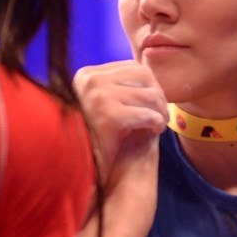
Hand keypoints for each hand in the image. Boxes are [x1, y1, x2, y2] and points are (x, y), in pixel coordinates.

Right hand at [76, 61, 166, 182]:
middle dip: (158, 95)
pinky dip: (156, 123)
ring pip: (150, 95)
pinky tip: (155, 132)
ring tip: (159, 125)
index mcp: (86, 75)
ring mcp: (98, 96)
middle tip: (161, 115)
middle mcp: (90, 80)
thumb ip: (118, 88)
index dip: (150, 86)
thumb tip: (149, 74)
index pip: (133, 68)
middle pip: (144, 76)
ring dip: (160, 111)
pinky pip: (147, 115)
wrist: (74, 168)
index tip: (152, 104)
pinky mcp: (109, 116)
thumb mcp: (100, 104)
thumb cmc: (93, 137)